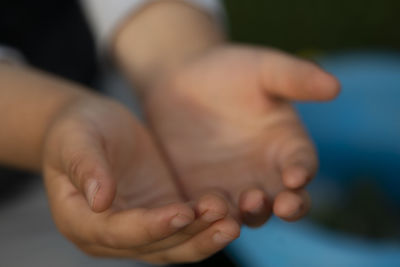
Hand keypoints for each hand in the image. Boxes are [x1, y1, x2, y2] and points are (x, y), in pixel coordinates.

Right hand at [42, 95, 238, 263]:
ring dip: (204, 236)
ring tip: (234, 222)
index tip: (182, 212)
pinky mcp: (160, 212)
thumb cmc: (76, 131)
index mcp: (81, 221)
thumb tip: (98, 201)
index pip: (118, 233)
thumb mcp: (75, 140)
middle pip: (154, 247)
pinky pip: (186, 226)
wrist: (92, 127)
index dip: (151, 226)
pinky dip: (207, 224)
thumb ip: (85, 168)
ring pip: (175, 244)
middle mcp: (111, 234)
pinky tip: (232, 212)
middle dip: (190, 236)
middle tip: (225, 223)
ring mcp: (139, 226)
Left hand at [142, 45, 339, 226]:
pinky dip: (209, 216)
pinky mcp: (203, 191)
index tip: (295, 177)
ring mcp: (234, 184)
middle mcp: (264, 171)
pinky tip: (200, 212)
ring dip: (246, 215)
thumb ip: (295, 77)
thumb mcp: (263, 69)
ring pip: (247, 212)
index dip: (302, 171)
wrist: (181, 81)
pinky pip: (210, 211)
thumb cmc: (228, 71)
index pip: (302, 164)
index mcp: (285, 144)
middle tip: (274, 204)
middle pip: (283, 199)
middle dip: (284, 206)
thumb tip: (335, 86)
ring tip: (236, 210)